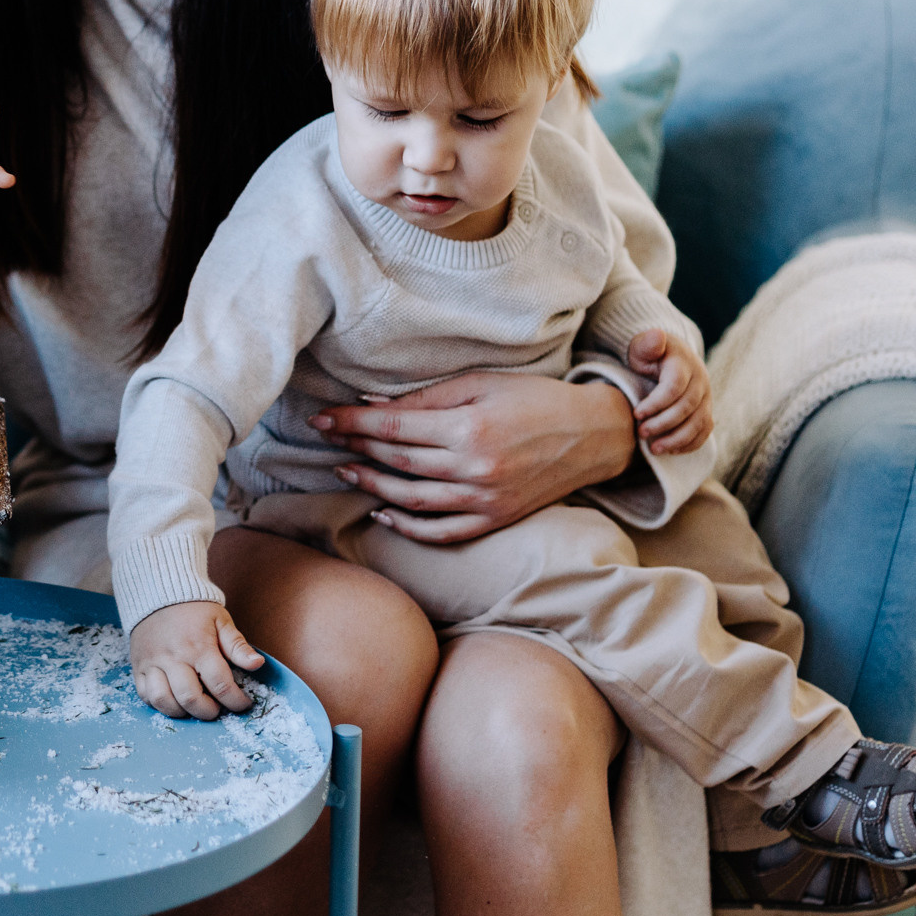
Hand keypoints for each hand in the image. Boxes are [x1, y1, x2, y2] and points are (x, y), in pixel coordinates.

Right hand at [129, 602, 264, 720]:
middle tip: (217, 708)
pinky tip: (174, 700)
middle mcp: (174, 657)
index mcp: (199, 646)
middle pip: (191, 698)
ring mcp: (153, 663)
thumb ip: (238, 646)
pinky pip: (145, 695)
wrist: (158, 592)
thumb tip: (257, 664)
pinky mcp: (139, 666)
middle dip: (209, 712)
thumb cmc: (194, 610)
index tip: (243, 704)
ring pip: (164, 700)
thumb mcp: (221, 621)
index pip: (220, 684)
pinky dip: (160, 705)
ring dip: (182, 712)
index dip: (236, 701)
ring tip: (194, 707)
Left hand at [309, 370, 637, 544]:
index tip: (321, 418)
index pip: (392, 426)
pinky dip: (409, 526)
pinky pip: (443, 531)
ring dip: (372, 484)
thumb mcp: (480, 383)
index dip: (351, 422)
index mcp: (469, 427)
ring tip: (347, 468)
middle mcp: (474, 467)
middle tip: (326, 437)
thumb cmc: (535, 398)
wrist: (593, 434)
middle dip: (355, 446)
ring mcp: (485, 499)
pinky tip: (384, 512)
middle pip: (397, 459)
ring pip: (412, 499)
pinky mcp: (496, 519)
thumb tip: (369, 401)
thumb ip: (425, 397)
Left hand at [626, 328, 711, 454]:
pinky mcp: (706, 410)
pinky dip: (690, 444)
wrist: (669, 357)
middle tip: (641, 433)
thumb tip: (658, 336)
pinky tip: (671, 451)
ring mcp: (706, 397)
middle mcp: (700, 381)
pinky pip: (705, 431)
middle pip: (687, 407)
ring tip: (654, 449)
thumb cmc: (650, 353)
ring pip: (699, 422)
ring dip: (677, 439)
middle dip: (663, 423)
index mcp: (684, 364)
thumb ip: (648, 342)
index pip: (674, 387)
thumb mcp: (643, 344)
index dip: (656, 403)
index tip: (636, 413)